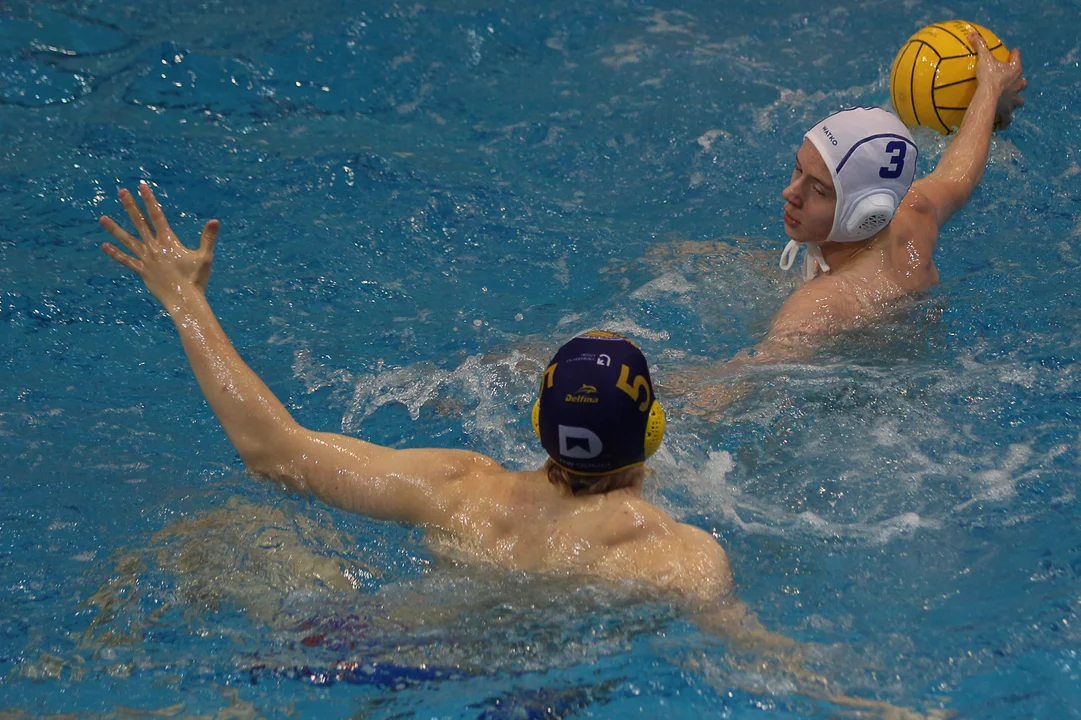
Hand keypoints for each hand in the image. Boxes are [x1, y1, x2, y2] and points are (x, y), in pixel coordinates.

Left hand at [100, 184, 218, 305]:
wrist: (184, 300)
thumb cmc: (196, 279)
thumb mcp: (205, 256)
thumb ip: (208, 238)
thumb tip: (215, 220)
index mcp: (168, 241)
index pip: (157, 215)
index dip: (150, 200)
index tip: (142, 186)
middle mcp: (154, 247)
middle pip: (140, 223)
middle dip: (130, 206)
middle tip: (121, 191)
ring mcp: (146, 260)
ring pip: (127, 240)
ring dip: (115, 229)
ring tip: (102, 218)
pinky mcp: (142, 272)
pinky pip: (126, 261)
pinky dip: (116, 254)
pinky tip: (104, 246)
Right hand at [969, 31, 1026, 129]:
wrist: (988, 98)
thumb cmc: (988, 78)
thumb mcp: (984, 58)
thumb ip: (979, 46)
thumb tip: (972, 33)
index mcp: (1015, 72)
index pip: (1017, 60)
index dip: (1015, 55)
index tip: (1015, 52)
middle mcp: (1017, 87)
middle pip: (1023, 84)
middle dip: (1021, 84)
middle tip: (1017, 83)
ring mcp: (1012, 101)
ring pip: (1019, 103)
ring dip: (1016, 103)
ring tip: (1012, 104)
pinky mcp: (1006, 113)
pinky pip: (1008, 120)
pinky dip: (1005, 123)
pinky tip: (1002, 126)